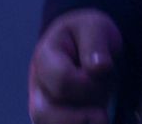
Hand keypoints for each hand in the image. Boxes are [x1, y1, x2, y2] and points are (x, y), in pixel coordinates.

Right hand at [28, 9, 121, 123]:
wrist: (86, 46)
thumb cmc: (88, 35)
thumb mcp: (95, 27)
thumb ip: (95, 43)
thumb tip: (100, 68)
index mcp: (44, 57)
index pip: (62, 81)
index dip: (88, 85)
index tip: (104, 74)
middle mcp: (38, 86)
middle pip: (45, 114)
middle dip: (81, 116)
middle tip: (102, 108)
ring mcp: (42, 106)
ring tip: (99, 118)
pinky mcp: (53, 120)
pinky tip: (94, 122)